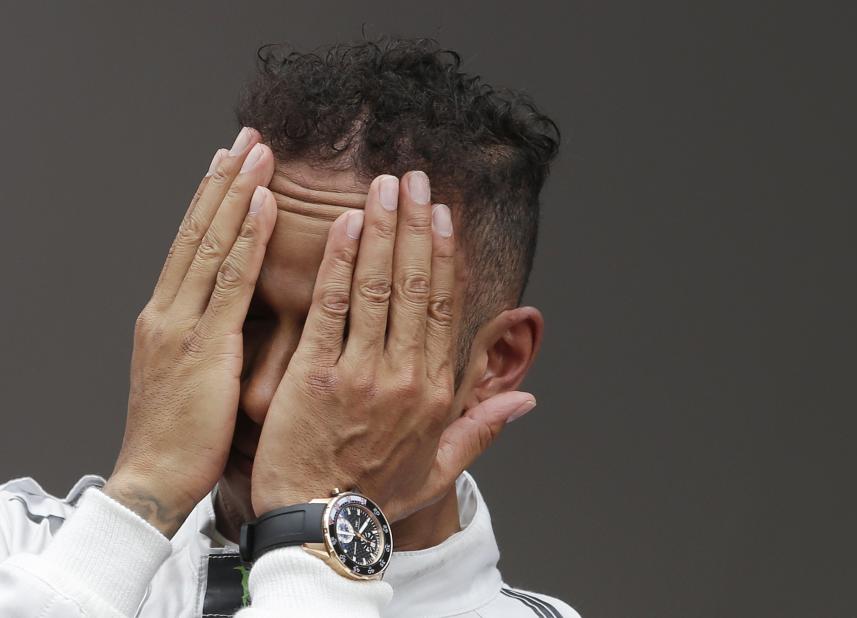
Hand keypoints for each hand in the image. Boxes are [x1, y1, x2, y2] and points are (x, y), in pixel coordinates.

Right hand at [104, 128, 277, 536]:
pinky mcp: (202, 345)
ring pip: (210, 243)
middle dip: (223, 180)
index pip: (191, 244)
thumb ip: (211, 338)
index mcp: (166, 318)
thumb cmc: (184, 437)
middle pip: (197, 230)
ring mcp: (180, 324)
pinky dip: (247, 238)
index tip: (231, 162)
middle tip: (247, 136)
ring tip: (257, 151)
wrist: (154, 482)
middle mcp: (167, 310)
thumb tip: (237, 314)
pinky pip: (230, 281)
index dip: (212, 200)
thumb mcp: (194, 377)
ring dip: (236, 192)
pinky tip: (264, 204)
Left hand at [250, 171, 535, 521]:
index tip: (442, 216)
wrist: (319, 526)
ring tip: (383, 184)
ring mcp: (361, 372)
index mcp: (435, 392)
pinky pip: (330, 307)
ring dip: (380, 229)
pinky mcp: (315, 374)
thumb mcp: (441, 467)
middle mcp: (405, 375)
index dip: (442, 256)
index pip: (443, 308)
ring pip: (376, 286)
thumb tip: (527, 398)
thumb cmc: (374, 494)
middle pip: (414, 285)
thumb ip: (483, 427)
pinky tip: (342, 223)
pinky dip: (337, 262)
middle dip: (414, 226)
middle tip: (413, 178)